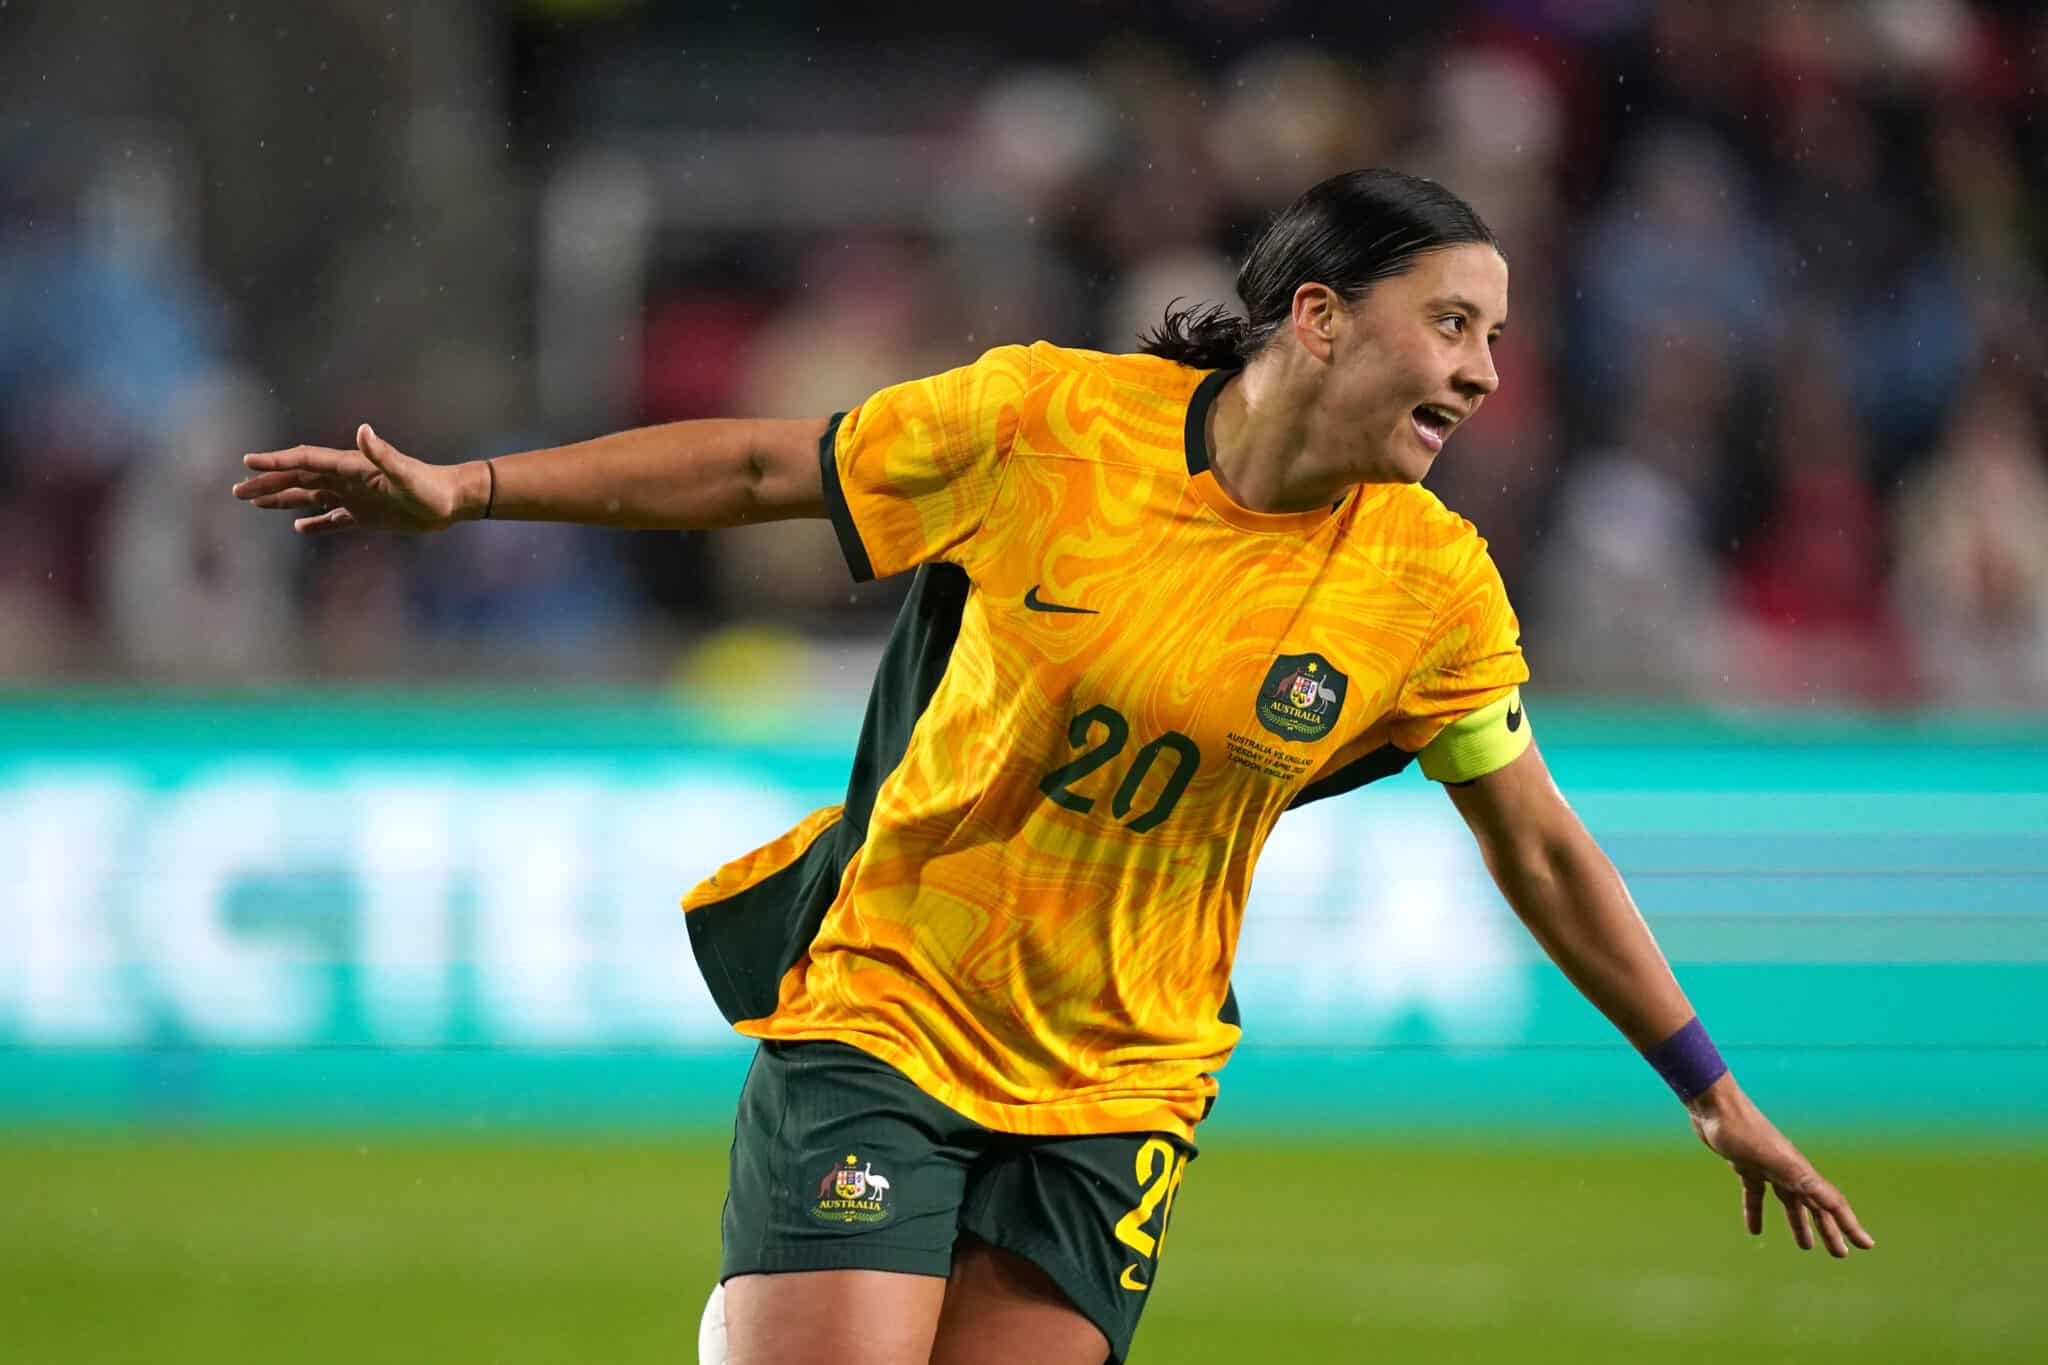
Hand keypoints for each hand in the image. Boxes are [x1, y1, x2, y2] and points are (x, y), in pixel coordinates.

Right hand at [233, 424, 478, 534]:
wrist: (452, 501)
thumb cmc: (431, 487)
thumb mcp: (405, 473)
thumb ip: (383, 454)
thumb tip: (363, 430)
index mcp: (350, 467)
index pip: (306, 460)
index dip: (276, 461)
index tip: (249, 461)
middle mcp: (347, 479)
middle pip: (299, 478)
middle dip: (268, 483)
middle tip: (238, 489)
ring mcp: (354, 497)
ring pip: (309, 496)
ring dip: (282, 499)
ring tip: (254, 502)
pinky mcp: (366, 516)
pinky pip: (333, 519)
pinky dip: (316, 523)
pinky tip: (299, 527)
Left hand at [1689, 1078, 1875, 1257]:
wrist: (1714, 1106)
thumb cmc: (1744, 1131)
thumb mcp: (1776, 1160)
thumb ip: (1803, 1180)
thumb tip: (1833, 1201)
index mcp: (1800, 1172)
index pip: (1832, 1204)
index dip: (1850, 1226)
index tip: (1866, 1246)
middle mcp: (1789, 1169)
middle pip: (1814, 1206)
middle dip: (1828, 1230)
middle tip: (1839, 1254)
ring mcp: (1767, 1166)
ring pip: (1789, 1201)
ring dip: (1798, 1223)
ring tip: (1806, 1247)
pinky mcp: (1745, 1164)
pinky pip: (1755, 1194)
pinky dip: (1756, 1212)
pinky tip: (1754, 1231)